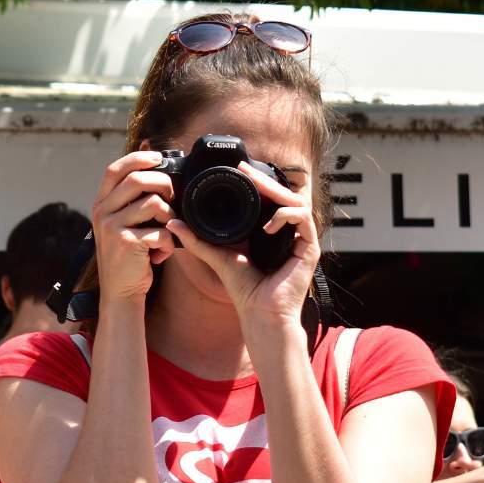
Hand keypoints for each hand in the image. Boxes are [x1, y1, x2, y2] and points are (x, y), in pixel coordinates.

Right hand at [90, 150, 175, 304]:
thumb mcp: (122, 225)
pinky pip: (160, 231)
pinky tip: (162, 254)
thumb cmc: (130, 257)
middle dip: (163, 184)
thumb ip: (133, 203)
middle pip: (137, 180)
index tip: (158, 158)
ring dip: (170, 217)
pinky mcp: (126, 242)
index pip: (114, 169)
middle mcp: (102, 212)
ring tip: (167, 233)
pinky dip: (169, 244)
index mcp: (101, 204)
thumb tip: (160, 176)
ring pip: (154, 204)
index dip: (137, 158)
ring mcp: (111, 227)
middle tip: (173, 197)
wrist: (120, 292)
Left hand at [164, 162, 318, 329]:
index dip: (258, 183)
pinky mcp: (310, 249)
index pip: (270, 199)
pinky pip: (303, 219)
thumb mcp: (218, 257)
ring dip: (276, 193)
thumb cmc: (244, 290)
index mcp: (272, 232)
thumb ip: (197, 240)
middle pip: (284, 196)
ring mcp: (301, 240)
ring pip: (296, 202)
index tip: (239, 170)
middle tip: (245, 169)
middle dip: (265, 180)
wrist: (260, 314)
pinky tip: (267, 226)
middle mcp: (289, 233)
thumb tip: (173, 223)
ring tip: (258, 190)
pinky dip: (285, 216)